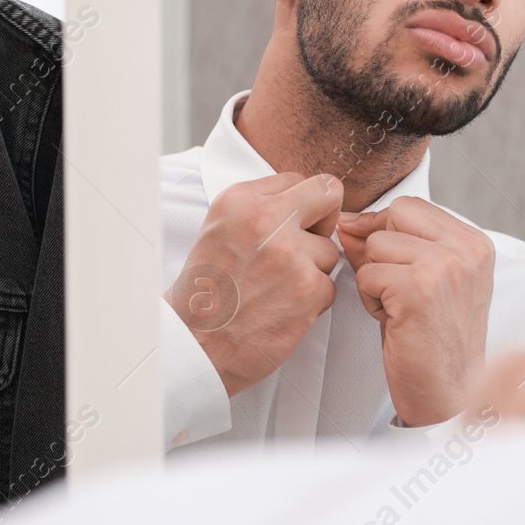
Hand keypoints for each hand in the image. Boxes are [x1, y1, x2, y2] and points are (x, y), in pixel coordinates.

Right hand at [166, 172, 342, 395]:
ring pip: (330, 250)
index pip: (300, 180)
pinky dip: (312, 301)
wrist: (194, 344)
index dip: (300, 207)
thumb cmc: (206, 292)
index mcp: (240, 199)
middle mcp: (266, 219)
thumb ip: (260, 207)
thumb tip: (305, 200)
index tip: (287, 228)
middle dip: (325, 219)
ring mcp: (291, 253)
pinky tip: (282, 308)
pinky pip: (330, 286)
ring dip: (312, 270)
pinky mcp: (309, 289)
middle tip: (305, 244)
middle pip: (330, 194)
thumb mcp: (220, 229)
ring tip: (276, 288)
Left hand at [336, 196, 493, 426]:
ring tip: (397, 308)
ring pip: (376, 245)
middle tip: (396, 289)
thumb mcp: (420, 282)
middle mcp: (466, 250)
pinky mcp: (418, 289)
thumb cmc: (432, 341)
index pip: (411, 206)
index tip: (385, 261)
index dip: (384, 229)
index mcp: (475, 244)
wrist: (447, 395)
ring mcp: (445, 267)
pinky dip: (369, 299)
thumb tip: (347, 221)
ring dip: (374, 278)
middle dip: (380, 251)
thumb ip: (389, 246)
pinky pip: (367, 274)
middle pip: (393, 216)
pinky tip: (393, 321)